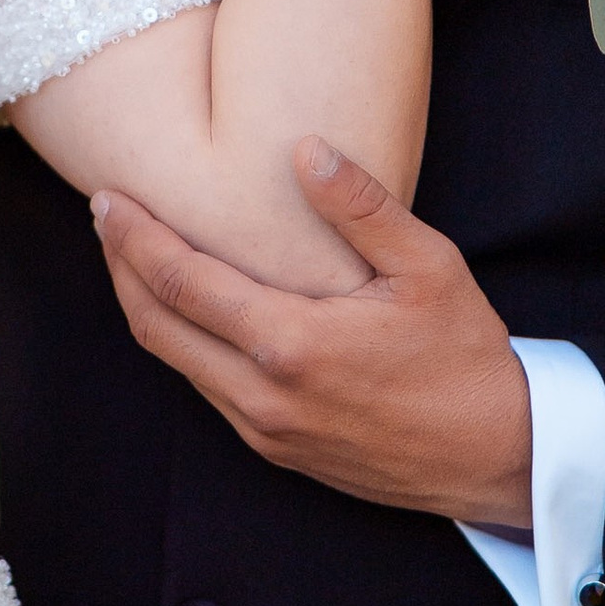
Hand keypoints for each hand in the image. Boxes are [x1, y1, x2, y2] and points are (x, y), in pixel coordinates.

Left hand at [91, 138, 533, 524]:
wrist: (500, 457)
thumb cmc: (468, 356)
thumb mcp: (429, 266)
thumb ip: (361, 206)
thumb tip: (305, 148)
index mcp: (291, 344)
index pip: (180, 282)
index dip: (133, 236)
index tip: (105, 197)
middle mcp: (263, 394)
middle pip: (155, 325)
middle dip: (120, 266)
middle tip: (104, 216)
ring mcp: (265, 429)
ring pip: (176, 363)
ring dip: (145, 306)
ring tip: (133, 254)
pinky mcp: (276, 450)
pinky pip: (207, 390)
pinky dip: (181, 343)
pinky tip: (188, 310)